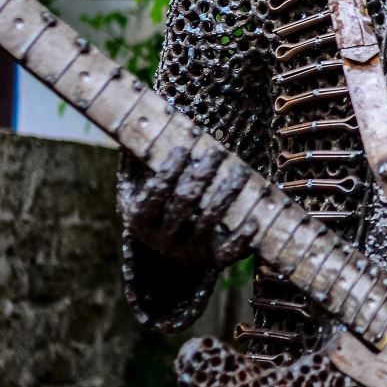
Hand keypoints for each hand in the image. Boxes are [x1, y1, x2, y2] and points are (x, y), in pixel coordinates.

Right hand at [117, 144, 257, 268]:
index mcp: (140, 219)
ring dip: (226, 195)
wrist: (160, 260)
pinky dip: (241, 239)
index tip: (183, 150)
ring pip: (208, 223)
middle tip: (218, 153)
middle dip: (202, 176)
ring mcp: (187, 251)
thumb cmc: (149, 209)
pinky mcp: (210, 260)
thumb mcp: (133, 190)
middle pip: (184, 204)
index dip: (169, 171)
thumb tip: (135, 126)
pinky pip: (227, 253)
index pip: (155, 194)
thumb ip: (134, 162)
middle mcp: (162, 238)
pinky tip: (253, 221)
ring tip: (241, 171)